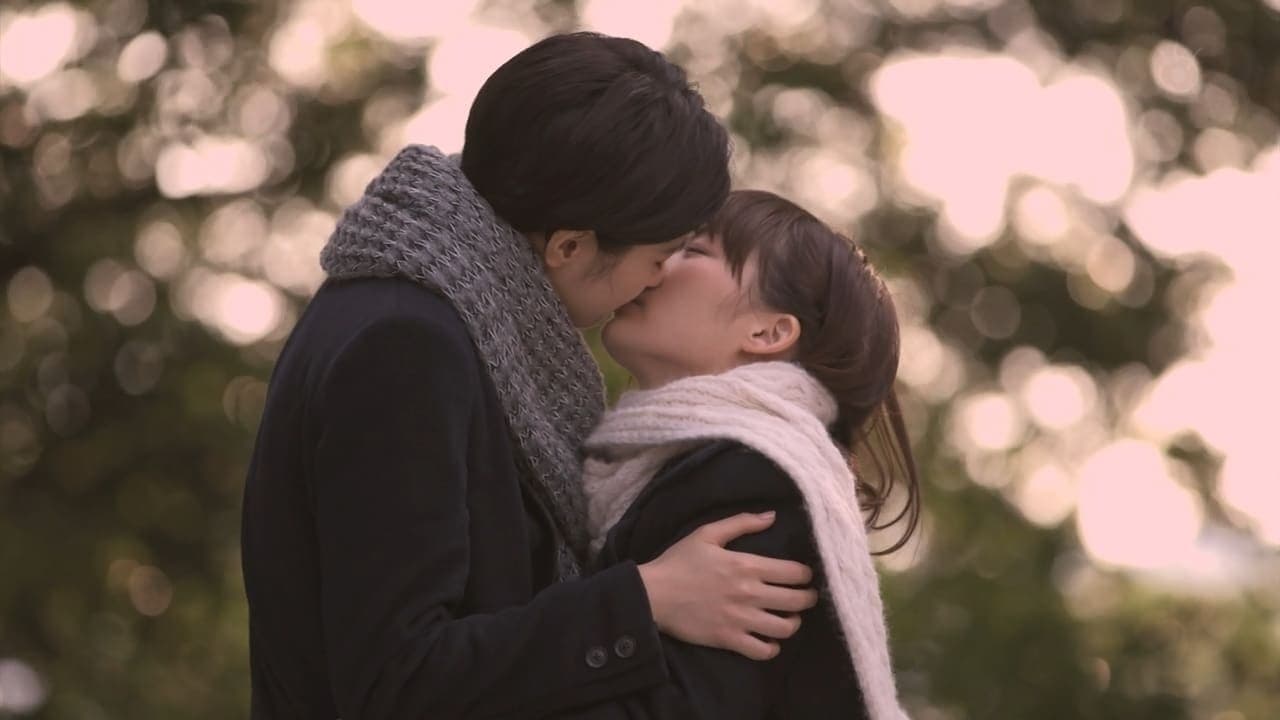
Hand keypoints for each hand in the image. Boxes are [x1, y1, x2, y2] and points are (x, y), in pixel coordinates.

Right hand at [637, 512, 817, 660]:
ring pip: (785, 628)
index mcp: (747, 565)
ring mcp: (740, 619)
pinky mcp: (728, 639)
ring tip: (789, 618)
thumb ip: (741, 523)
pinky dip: (772, 648)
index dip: (806, 575)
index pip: (794, 572)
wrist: (652, 594)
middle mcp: (749, 593)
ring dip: (793, 623)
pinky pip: (762, 651)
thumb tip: (771, 516)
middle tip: (806, 597)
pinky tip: (769, 640)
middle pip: (797, 601)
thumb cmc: (679, 561)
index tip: (805, 576)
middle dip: (808, 599)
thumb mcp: (707, 533)